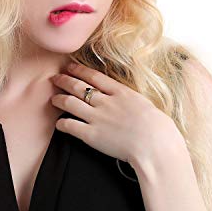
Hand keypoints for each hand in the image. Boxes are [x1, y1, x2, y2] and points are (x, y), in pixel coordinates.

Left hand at [50, 62, 184, 166]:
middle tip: (55, 78)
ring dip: (59, 100)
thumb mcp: (144, 104)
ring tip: (53, 99)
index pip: (94, 76)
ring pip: (70, 103)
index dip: (79, 70)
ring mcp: (97, 117)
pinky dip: (62, 123)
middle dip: (64, 81)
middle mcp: (105, 101)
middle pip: (78, 87)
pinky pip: (71, 126)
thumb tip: (124, 98)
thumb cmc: (158, 127)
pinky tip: (59, 123)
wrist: (155, 144)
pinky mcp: (91, 135)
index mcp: (120, 92)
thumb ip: (129, 99)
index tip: (70, 67)